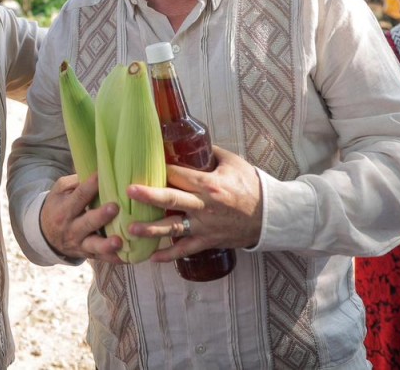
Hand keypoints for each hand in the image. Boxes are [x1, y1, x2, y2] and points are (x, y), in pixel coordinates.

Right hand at [39, 173, 122, 262]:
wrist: (45, 234)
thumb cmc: (58, 206)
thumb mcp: (60, 191)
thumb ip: (76, 182)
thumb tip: (98, 172)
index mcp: (65, 209)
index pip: (79, 196)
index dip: (90, 186)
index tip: (102, 176)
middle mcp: (72, 228)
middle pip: (87, 222)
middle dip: (101, 216)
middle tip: (115, 207)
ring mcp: (80, 243)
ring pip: (94, 245)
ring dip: (107, 244)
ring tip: (119, 241)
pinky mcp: (88, 254)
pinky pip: (102, 259)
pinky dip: (115, 258)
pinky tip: (128, 257)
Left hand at [125, 146, 262, 261]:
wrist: (270, 215)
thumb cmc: (250, 185)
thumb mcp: (232, 162)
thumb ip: (209, 153)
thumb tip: (187, 142)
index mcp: (210, 184)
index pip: (179, 175)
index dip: (160, 170)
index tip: (142, 166)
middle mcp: (205, 205)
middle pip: (172, 199)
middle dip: (149, 196)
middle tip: (128, 192)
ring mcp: (205, 226)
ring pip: (175, 228)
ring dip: (152, 229)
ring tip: (131, 229)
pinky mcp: (208, 241)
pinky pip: (186, 249)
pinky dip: (169, 255)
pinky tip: (152, 257)